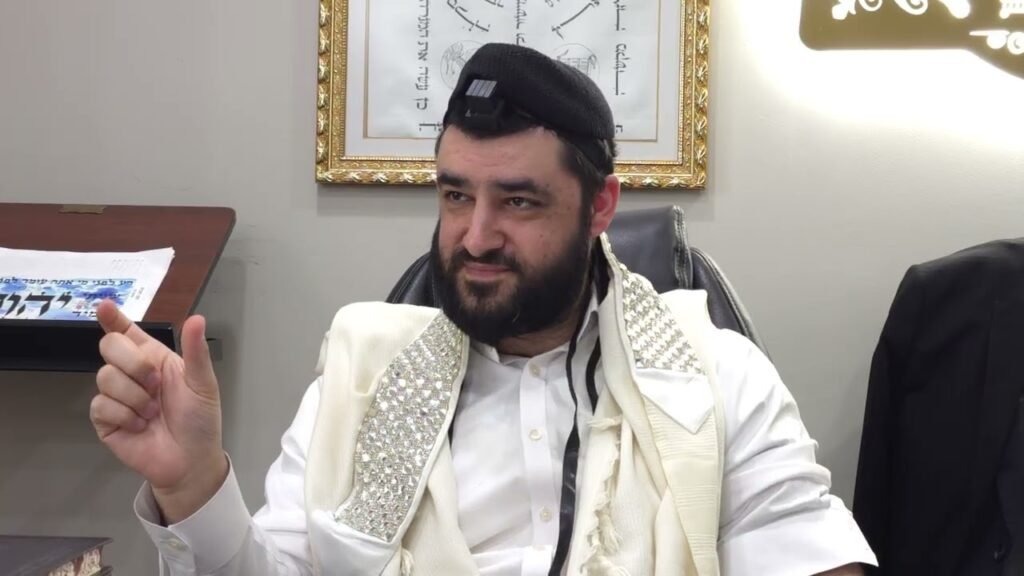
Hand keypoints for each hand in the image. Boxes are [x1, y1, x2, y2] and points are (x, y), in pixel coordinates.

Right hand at [90, 300, 226, 522]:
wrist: (190, 460)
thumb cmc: (200, 420)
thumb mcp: (203, 383)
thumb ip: (196, 351)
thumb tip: (196, 318)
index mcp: (155, 359)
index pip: (128, 333)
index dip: (113, 318)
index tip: (104, 306)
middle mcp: (132, 373)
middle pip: (110, 347)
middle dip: (133, 363)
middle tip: (156, 384)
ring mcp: (116, 396)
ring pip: (105, 377)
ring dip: (135, 396)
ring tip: (153, 412)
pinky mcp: (105, 419)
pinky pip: (101, 405)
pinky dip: (125, 415)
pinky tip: (140, 425)